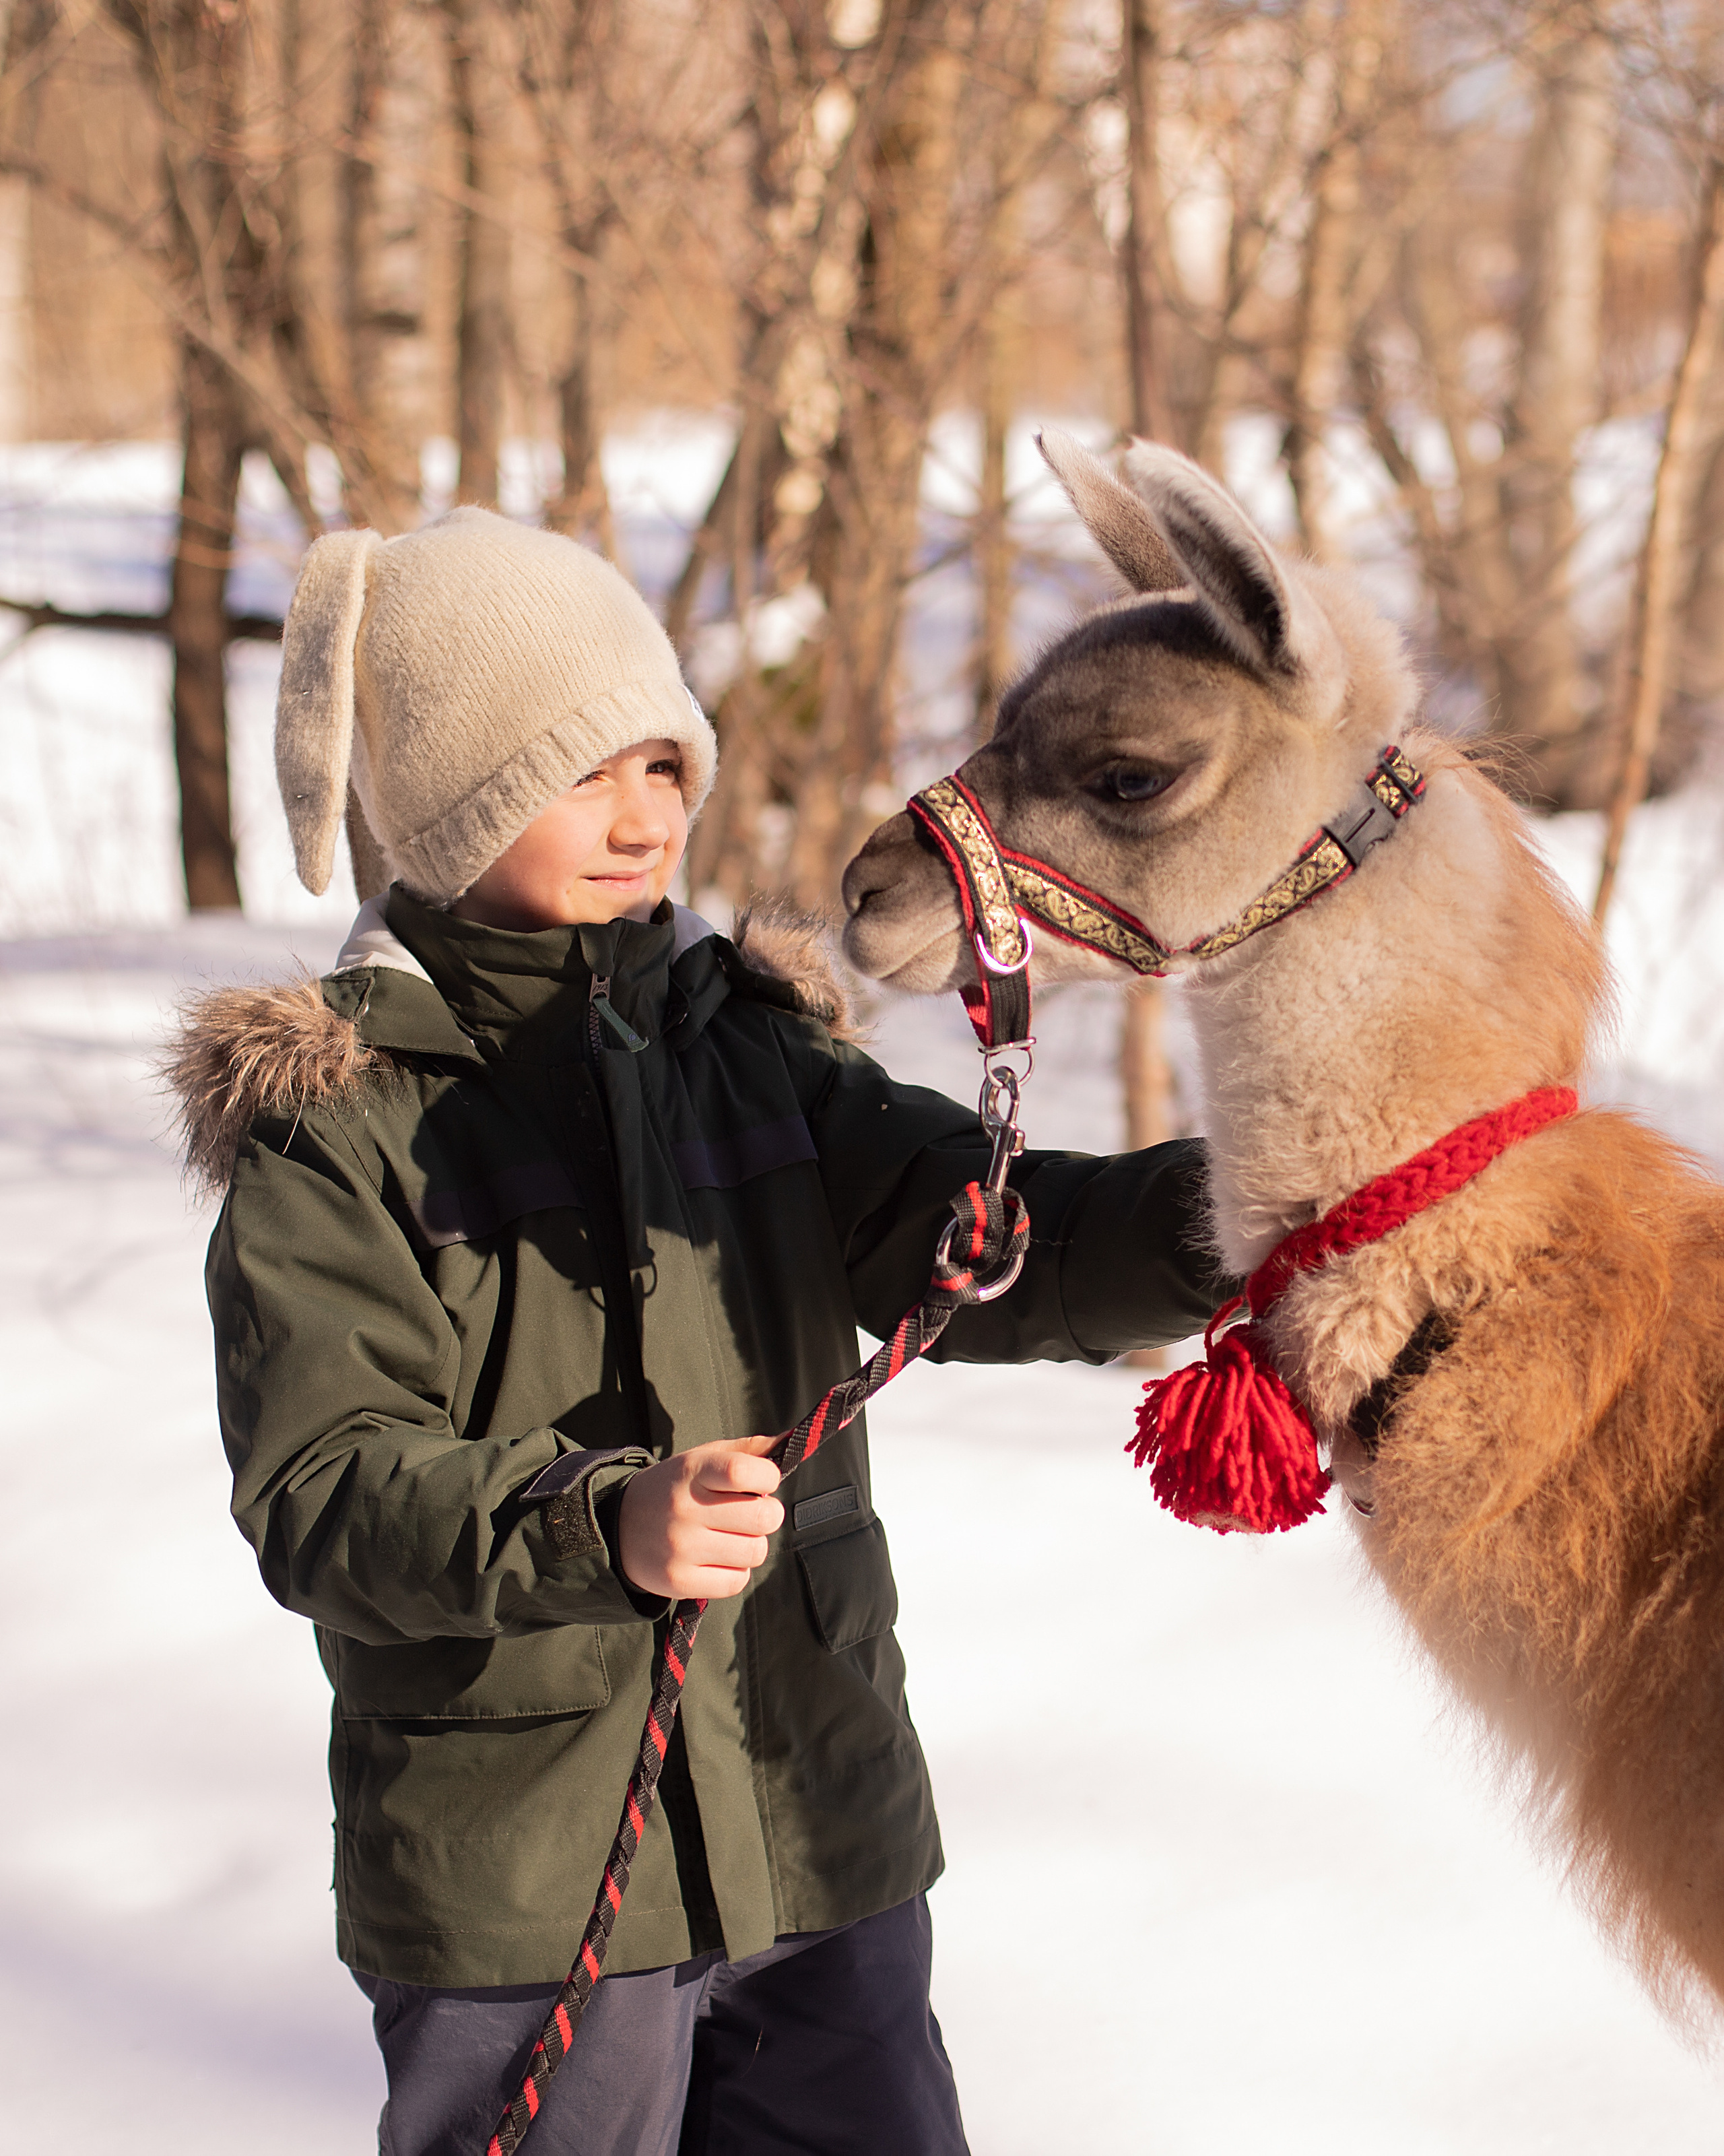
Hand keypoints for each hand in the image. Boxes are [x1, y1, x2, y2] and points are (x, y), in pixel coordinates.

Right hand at [617, 1433, 783, 1600]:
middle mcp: (685, 1508)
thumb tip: (793, 1440)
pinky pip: (737, 1581)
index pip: (746, 1472)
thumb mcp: (703, 1459)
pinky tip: (717, 1558)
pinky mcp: (679, 1581)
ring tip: (730, 1536)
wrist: (619, 1527)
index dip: (768, 1477)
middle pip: (763, 1517)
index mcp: (693, 1471)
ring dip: (752, 1545)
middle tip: (749, 1513)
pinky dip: (736, 1571)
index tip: (762, 1482)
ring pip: (755, 1551)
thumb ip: (749, 1451)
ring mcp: (681, 1548)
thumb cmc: (675, 1489)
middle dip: (767, 1515)